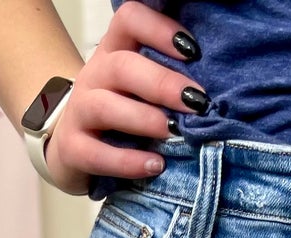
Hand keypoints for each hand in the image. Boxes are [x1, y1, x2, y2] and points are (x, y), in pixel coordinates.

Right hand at [41, 0, 207, 195]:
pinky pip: (95, 153)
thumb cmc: (121, 114)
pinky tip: (155, 166)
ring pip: (106, 107)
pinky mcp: (72, 148)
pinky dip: (127, 161)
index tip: (193, 51)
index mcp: (114, 51)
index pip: (129, 19)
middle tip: (196, 101)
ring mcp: (80, 111)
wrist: (74, 148)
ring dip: (144, 119)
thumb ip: (168, 79)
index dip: (159, 29)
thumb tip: (218, 91)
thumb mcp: (141, 87)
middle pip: (122, 65)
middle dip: (162, 83)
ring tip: (172, 132)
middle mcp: (95, 75)